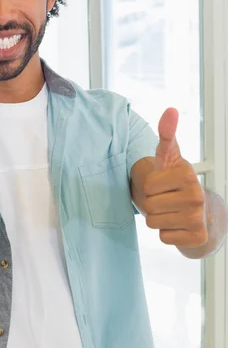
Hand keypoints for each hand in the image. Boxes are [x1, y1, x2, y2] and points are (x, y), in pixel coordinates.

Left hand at [143, 108, 209, 248]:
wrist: (200, 213)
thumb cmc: (176, 182)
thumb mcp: (169, 157)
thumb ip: (167, 135)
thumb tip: (170, 110)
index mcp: (188, 174)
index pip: (147, 186)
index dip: (149, 186)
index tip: (162, 184)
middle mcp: (196, 196)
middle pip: (149, 206)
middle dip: (152, 204)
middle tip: (166, 200)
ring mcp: (198, 218)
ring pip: (154, 223)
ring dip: (158, 219)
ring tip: (170, 211)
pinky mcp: (197, 237)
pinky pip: (164, 237)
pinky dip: (167, 233)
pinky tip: (177, 225)